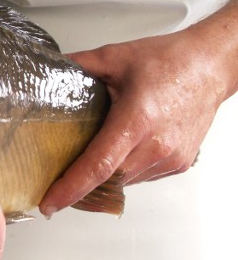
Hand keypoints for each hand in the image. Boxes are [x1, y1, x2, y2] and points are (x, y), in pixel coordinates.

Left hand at [39, 0, 237, 216]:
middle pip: (108, 179)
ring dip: (103, 177)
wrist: (210, 65)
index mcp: (137, 119)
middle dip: (79, 185)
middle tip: (55, 181)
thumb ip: (79, 66)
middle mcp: (156, 145)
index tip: (49, 203)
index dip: (71, 188)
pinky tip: (116, 152)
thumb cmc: (169, 59)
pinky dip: (123, 170)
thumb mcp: (114, 56)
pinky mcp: (179, 163)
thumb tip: (49, 71)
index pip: (98, 165)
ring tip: (86, 161)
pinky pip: (141, 177)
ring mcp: (170, 158)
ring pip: (124, 181)